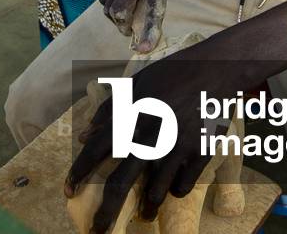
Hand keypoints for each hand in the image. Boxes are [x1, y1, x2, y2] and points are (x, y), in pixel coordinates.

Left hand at [65, 47, 243, 229]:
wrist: (219, 68)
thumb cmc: (175, 72)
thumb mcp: (139, 81)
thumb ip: (111, 108)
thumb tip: (86, 134)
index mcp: (133, 114)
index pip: (97, 149)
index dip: (79, 172)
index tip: (68, 190)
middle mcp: (151, 135)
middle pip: (122, 183)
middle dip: (106, 214)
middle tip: (96, 232)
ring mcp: (177, 147)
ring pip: (155, 194)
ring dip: (146, 210)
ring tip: (144, 216)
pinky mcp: (200, 154)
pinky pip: (182, 187)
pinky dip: (174, 191)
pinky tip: (172, 187)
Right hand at [100, 0, 187, 50]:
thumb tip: (149, 10)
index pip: (153, 7)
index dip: (148, 31)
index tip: (143, 49)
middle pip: (119, 10)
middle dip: (124, 27)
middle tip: (133, 31)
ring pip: (108, 6)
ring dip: (116, 18)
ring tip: (128, 17)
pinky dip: (111, 6)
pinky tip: (122, 3)